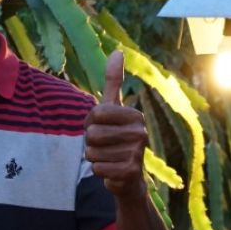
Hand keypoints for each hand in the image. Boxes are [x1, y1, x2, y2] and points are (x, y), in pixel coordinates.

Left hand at [84, 50, 147, 200]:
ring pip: (92, 152)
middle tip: (105, 147)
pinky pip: (97, 168)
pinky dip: (99, 172)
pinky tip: (111, 171)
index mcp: (135, 115)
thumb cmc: (117, 139)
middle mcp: (140, 132)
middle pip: (92, 134)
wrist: (129, 179)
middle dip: (91, 143)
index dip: (90, 123)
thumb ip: (113, 81)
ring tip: (109, 158)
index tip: (101, 128)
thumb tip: (117, 51)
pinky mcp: (130, 172)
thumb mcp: (114, 109)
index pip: (95, 113)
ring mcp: (137, 153)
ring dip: (95, 158)